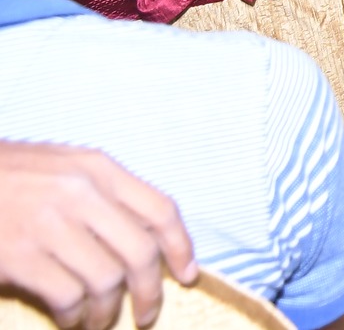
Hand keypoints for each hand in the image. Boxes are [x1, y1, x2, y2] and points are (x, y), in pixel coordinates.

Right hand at [0, 141, 197, 329]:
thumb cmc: (10, 176)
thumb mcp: (65, 168)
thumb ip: (105, 195)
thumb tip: (148, 240)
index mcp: (98, 168)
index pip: (160, 209)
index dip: (180, 247)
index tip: (187, 274)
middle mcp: (81, 193)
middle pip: (141, 251)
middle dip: (151, 291)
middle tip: (147, 314)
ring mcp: (50, 224)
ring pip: (107, 279)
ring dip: (108, 310)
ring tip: (100, 320)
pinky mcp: (21, 255)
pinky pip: (68, 297)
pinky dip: (74, 317)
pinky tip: (70, 321)